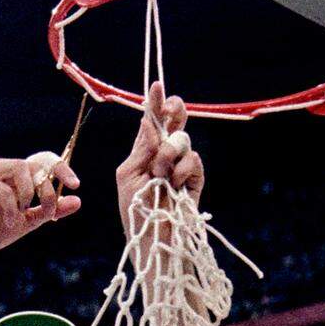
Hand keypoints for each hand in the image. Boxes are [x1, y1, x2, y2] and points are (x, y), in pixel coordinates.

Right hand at [0, 156, 80, 260]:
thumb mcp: (28, 222)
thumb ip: (50, 211)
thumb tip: (77, 201)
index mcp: (19, 175)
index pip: (45, 161)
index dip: (62, 168)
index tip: (75, 184)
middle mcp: (6, 168)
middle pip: (36, 162)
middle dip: (48, 186)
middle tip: (49, 209)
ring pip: (21, 168)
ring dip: (28, 194)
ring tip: (23, 215)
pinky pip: (2, 188)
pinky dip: (11, 207)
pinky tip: (11, 222)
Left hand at [115, 81, 203, 229]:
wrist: (154, 239)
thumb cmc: (135, 211)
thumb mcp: (129, 176)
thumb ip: (141, 148)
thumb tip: (148, 121)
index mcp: (145, 153)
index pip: (152, 123)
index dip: (156, 104)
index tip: (157, 86)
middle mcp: (164, 156)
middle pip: (175, 123)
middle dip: (174, 111)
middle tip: (171, 111)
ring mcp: (181, 167)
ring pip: (183, 139)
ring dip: (170, 152)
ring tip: (161, 172)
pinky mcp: (195, 179)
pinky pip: (194, 159)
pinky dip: (182, 169)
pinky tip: (174, 183)